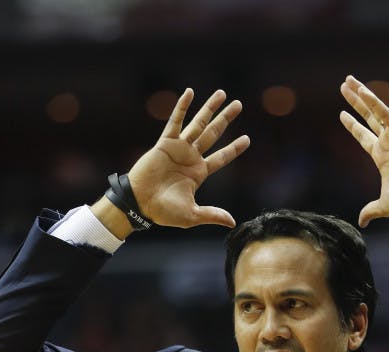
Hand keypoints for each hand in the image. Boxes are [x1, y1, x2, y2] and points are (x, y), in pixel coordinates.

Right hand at [127, 88, 249, 228]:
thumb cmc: (164, 212)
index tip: (247, 139)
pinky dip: (182, 107)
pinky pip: (175, 122)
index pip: (221, 158)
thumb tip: (232, 222)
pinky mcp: (165, 143)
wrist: (140, 204)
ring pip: (198, 123)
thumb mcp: (192, 215)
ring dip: (210, 108)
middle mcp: (191, 157)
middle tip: (239, 104)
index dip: (234, 149)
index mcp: (199, 173)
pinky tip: (190, 93)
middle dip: (226, 119)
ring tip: (222, 94)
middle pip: (213, 134)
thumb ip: (212, 214)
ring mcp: (179, 148)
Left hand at [340, 75, 388, 227]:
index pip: (363, 136)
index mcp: (382, 156)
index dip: (352, 126)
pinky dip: (374, 102)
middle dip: (355, 103)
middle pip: (367, 117)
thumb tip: (361, 222)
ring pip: (374, 110)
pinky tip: (362, 91)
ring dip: (361, 95)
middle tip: (344, 87)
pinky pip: (384, 113)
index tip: (341, 114)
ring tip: (349, 81)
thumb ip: (370, 210)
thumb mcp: (382, 205)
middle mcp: (387, 142)